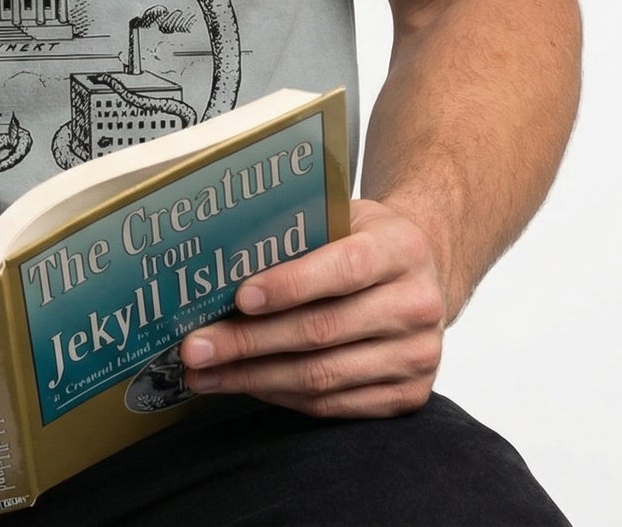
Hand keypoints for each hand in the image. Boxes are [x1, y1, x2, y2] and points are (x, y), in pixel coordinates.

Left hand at [178, 200, 445, 418]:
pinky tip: (245, 385)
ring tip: (205, 374)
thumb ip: (299, 233)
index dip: (290, 285)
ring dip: (254, 378)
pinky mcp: (410, 395)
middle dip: (249, 342)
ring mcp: (417, 356)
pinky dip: (282, 397)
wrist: (425, 272)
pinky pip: (334, 405)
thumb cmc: (366, 238)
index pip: (344, 268)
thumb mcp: (343, 216)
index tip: (240, 297)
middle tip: (196, 348)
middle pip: (322, 331)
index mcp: (401, 248)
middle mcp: (416, 304)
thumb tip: (222, 264)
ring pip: (323, 376)